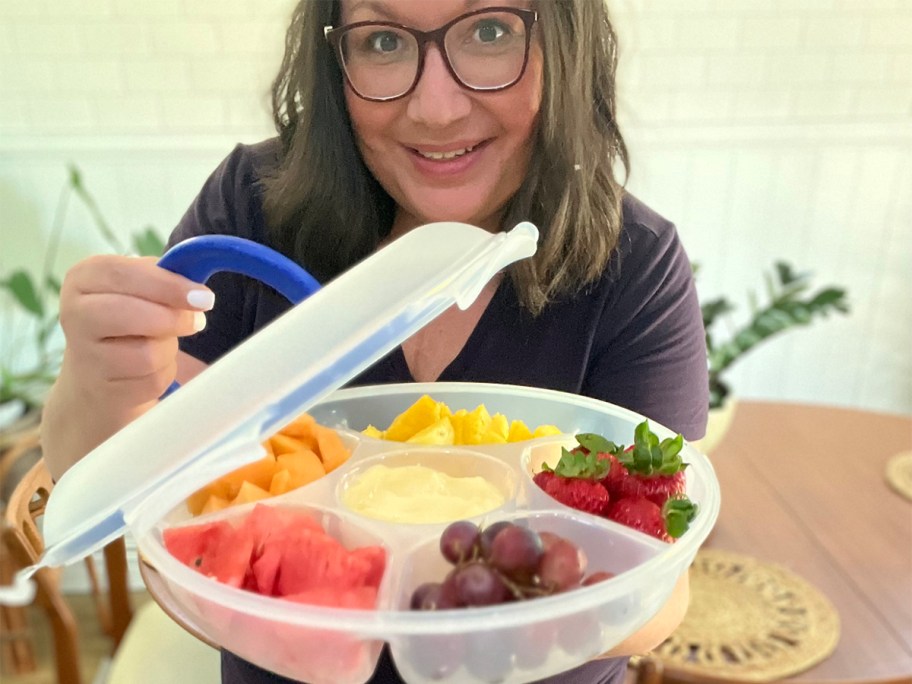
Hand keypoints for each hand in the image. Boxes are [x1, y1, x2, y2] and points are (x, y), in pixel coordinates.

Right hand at [58, 255, 214, 408]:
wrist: (96, 380)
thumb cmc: (126, 323)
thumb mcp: (137, 290)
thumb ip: (163, 281)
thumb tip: (197, 293)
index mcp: (83, 279)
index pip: (122, 273)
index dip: (167, 284)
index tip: (203, 296)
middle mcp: (75, 315)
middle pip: (132, 313)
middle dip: (174, 318)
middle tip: (197, 321)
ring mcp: (84, 357)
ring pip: (148, 353)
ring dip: (169, 349)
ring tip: (162, 345)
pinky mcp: (103, 391)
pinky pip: (152, 380)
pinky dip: (164, 373)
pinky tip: (151, 369)